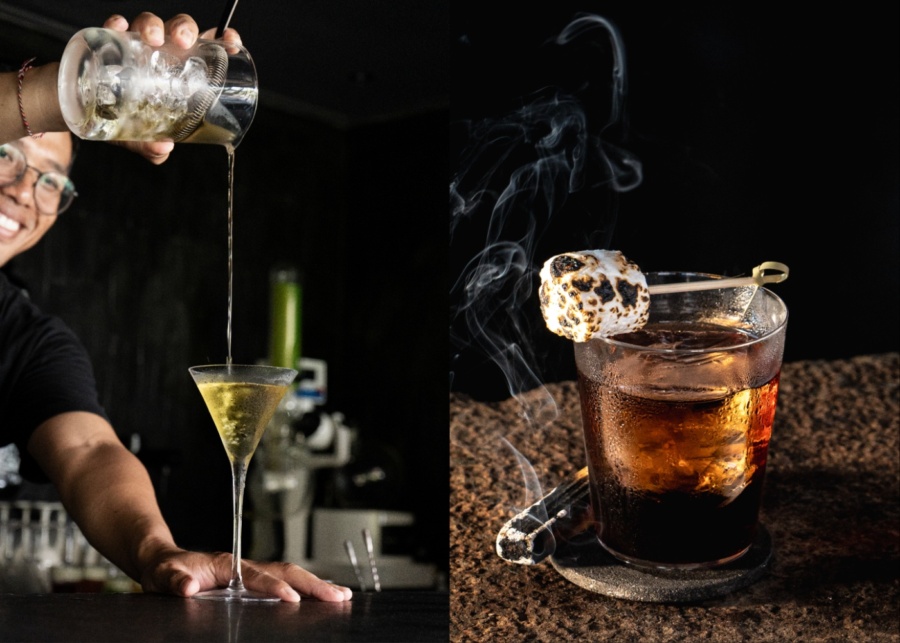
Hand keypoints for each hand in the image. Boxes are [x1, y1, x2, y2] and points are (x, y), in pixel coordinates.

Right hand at [101, 12, 243, 164]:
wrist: (88, 115)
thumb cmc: (124, 123)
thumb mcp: (141, 138)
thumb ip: (152, 147)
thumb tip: (163, 147)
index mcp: (180, 71)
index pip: (207, 49)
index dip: (223, 41)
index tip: (232, 44)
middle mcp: (162, 54)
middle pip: (179, 30)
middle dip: (184, 29)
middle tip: (182, 42)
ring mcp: (136, 46)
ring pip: (150, 23)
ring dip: (153, 24)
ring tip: (153, 38)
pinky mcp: (109, 42)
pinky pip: (114, 26)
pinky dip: (117, 22)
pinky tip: (119, 27)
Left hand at [138, 546, 352, 601]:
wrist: (164, 561)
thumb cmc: (166, 569)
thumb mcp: (163, 575)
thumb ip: (175, 581)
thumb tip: (189, 587)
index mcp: (228, 564)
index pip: (258, 576)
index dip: (276, 587)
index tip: (293, 599)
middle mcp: (245, 567)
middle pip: (286, 572)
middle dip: (313, 584)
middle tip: (338, 596)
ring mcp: (252, 574)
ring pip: (290, 576)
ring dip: (316, 585)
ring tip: (341, 596)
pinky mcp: (253, 583)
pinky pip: (285, 582)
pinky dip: (306, 589)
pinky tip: (320, 598)